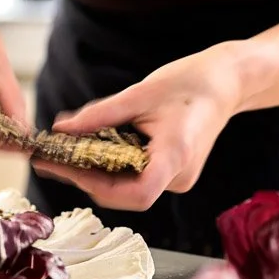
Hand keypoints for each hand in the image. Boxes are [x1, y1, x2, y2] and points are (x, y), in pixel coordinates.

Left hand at [33, 45, 242, 210]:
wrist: (226, 83)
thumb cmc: (190, 82)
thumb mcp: (140, 93)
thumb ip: (99, 115)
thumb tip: (61, 129)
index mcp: (176, 157)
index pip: (137, 194)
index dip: (99, 186)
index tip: (69, 168)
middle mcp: (180, 177)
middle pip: (127, 195)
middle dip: (87, 180)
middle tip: (51, 161)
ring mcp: (178, 179)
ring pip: (130, 189)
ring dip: (97, 175)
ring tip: (64, 156)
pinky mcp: (174, 174)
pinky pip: (138, 180)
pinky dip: (113, 169)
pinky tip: (91, 152)